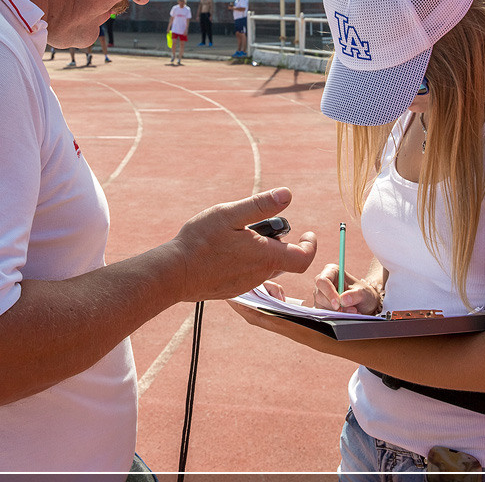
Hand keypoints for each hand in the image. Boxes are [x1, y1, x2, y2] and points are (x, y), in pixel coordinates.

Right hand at [167, 188, 315, 301]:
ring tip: (237, 236)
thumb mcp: (230, 214)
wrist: (174, 273)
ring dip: (260, 252)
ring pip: (264, 267)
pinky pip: (248, 275)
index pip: (303, 258)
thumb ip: (260, 205)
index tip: (307, 234)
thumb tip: (287, 194)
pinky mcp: (232, 290)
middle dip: (279, 243)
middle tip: (260, 226)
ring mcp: (246, 285)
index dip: (310, 246)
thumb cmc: (201, 241)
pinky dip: (245, 262)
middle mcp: (260, 275)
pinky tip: (224, 251)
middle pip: (282, 260)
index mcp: (266, 256)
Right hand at [310, 265, 382, 314]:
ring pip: (321, 305)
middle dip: (335, 306)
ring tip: (352, 311)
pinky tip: (346, 313)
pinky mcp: (321, 305)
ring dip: (337, 312)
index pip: (323, 281)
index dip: (329, 293)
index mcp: (331, 271)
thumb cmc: (363, 293)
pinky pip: (324, 313)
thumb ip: (354, 295)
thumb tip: (343, 300)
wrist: (365, 302)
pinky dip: (335, 316)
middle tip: (351, 310)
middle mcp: (324, 282)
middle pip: (320, 295)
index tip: (338, 304)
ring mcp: (321, 294)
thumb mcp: (363, 293)